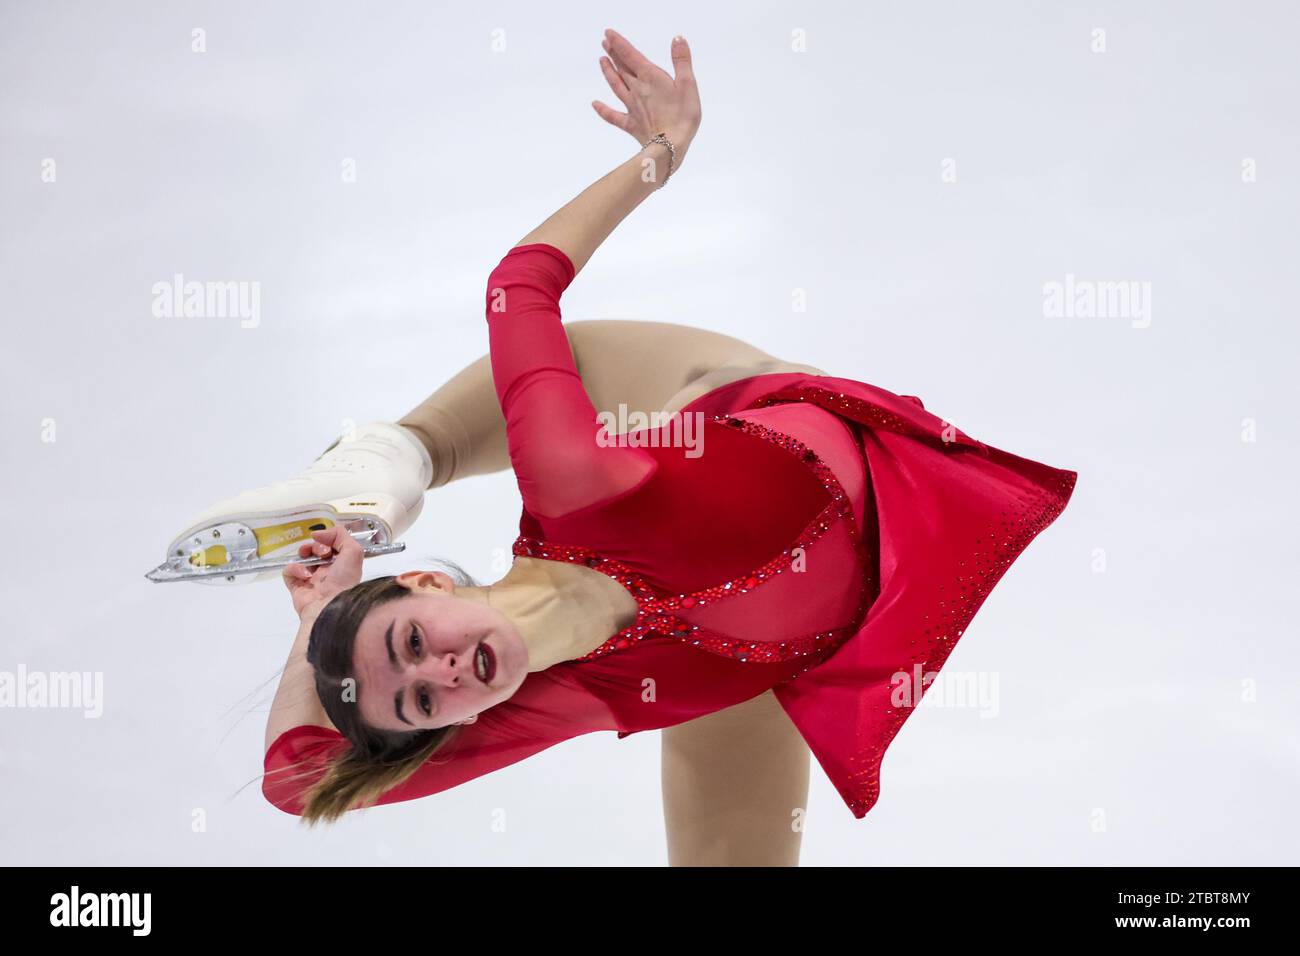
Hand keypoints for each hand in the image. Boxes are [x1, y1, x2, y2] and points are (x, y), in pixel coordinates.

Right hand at [281, 525, 363, 617]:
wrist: (329, 606)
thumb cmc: (344, 580)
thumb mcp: (353, 552)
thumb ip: (340, 535)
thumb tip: (317, 533)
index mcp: (342, 565)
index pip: (332, 546)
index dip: (329, 539)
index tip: (327, 540)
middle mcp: (327, 572)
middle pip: (315, 549)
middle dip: (316, 545)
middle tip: (322, 552)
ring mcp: (310, 579)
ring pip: (301, 558)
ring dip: (304, 553)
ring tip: (308, 557)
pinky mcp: (296, 587)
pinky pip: (289, 571)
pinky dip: (294, 568)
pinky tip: (305, 574)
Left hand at [593, 30, 699, 167]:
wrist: (670, 147)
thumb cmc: (682, 116)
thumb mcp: (688, 84)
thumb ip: (681, 60)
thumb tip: (677, 38)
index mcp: (650, 77)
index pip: (629, 55)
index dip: (618, 42)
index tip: (608, 33)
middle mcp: (637, 89)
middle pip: (622, 68)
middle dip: (613, 53)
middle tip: (605, 42)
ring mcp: (632, 107)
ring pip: (616, 86)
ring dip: (608, 73)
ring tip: (601, 61)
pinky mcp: (631, 124)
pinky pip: (613, 116)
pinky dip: (603, 110)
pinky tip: (595, 104)